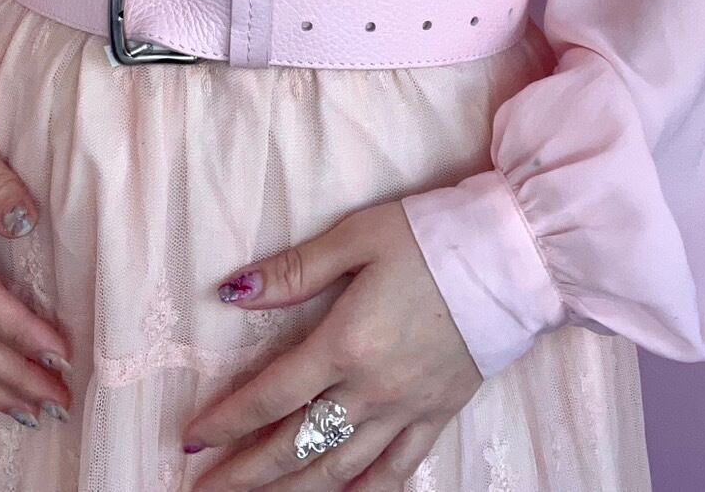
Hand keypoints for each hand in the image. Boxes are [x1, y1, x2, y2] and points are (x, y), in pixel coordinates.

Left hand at [181, 200, 482, 489]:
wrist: (511, 256)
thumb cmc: (430, 237)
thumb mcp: (357, 237)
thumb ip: (295, 272)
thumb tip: (233, 292)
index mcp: (346, 343)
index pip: (272, 395)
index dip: (229, 421)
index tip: (193, 437)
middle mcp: (373, 389)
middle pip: (298, 445)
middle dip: (247, 472)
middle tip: (205, 487)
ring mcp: (407, 409)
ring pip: (342, 469)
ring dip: (294, 490)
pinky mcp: (439, 414)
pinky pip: (399, 471)